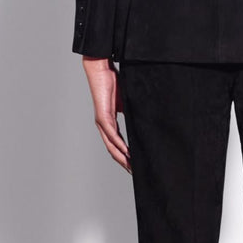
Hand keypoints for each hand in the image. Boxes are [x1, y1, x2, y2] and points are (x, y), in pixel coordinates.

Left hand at [82, 57, 129, 172]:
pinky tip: (127, 152)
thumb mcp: (126, 100)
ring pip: (111, 146)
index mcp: (108, 122)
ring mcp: (102, 122)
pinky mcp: (103, 117)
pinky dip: (120, 145)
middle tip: (134, 172)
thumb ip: (131, 111)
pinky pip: (112, 135)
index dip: (124, 155)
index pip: (116, 143)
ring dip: (121, 157)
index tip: (134, 163)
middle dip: (123, 162)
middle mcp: (103, 125)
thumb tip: (142, 117)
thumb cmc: (113, 82)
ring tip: (131, 167)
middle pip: (112, 149)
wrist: (100, 70)